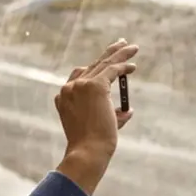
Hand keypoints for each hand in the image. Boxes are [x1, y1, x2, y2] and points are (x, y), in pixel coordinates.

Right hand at [54, 39, 137, 194]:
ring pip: (103, 63)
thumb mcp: (99, 126)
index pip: (79, 76)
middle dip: (108, 54)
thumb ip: (112, 114)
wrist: (88, 151)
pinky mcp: (94, 86)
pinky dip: (123, 66)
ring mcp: (80, 86)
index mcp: (63, 97)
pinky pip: (112, 70)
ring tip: (132, 47)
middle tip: (120, 43)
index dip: (95, 67)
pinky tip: (133, 65)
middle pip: (91, 65)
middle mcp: (68, 88)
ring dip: (119, 53)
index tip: (107, 61)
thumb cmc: (93, 145)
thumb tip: (128, 110)